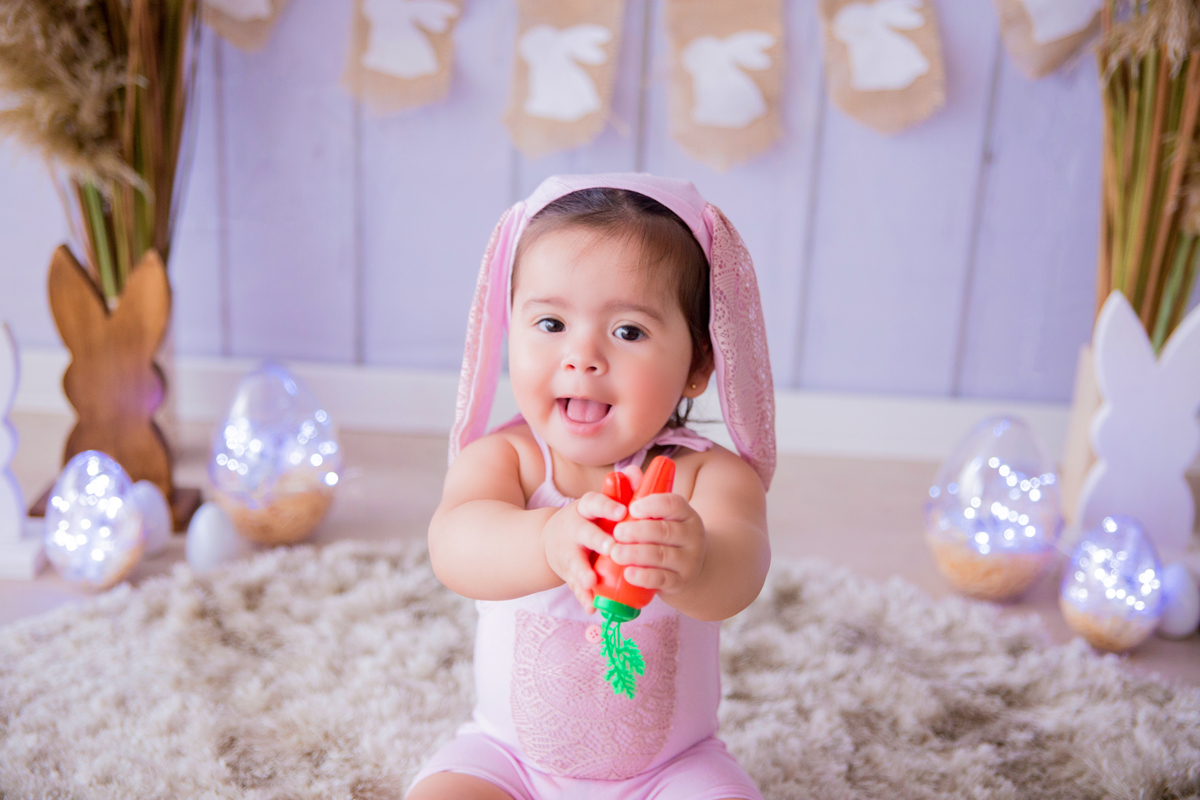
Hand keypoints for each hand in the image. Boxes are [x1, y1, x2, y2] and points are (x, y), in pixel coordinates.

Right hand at [541, 492, 625, 611]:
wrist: (553, 541)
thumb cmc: (589, 520)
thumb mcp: (600, 503)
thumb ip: (620, 489)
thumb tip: (636, 470)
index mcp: (584, 510)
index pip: (594, 503)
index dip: (606, 507)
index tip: (622, 512)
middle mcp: (573, 530)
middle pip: (583, 533)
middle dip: (596, 540)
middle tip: (612, 548)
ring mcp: (568, 553)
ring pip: (574, 563)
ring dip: (583, 572)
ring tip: (592, 581)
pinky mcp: (568, 574)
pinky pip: (574, 587)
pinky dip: (583, 598)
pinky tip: (592, 607)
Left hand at [609, 493, 705, 595]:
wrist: (688, 567)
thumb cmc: (665, 534)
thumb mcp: (658, 514)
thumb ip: (642, 492)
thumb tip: (628, 471)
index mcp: (686, 514)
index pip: (673, 504)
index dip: (652, 505)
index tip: (632, 508)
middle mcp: (692, 536)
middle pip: (665, 531)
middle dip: (638, 531)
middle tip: (617, 532)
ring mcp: (689, 561)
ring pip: (662, 555)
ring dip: (636, 554)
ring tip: (615, 553)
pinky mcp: (680, 582)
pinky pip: (663, 579)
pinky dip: (644, 577)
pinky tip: (628, 573)